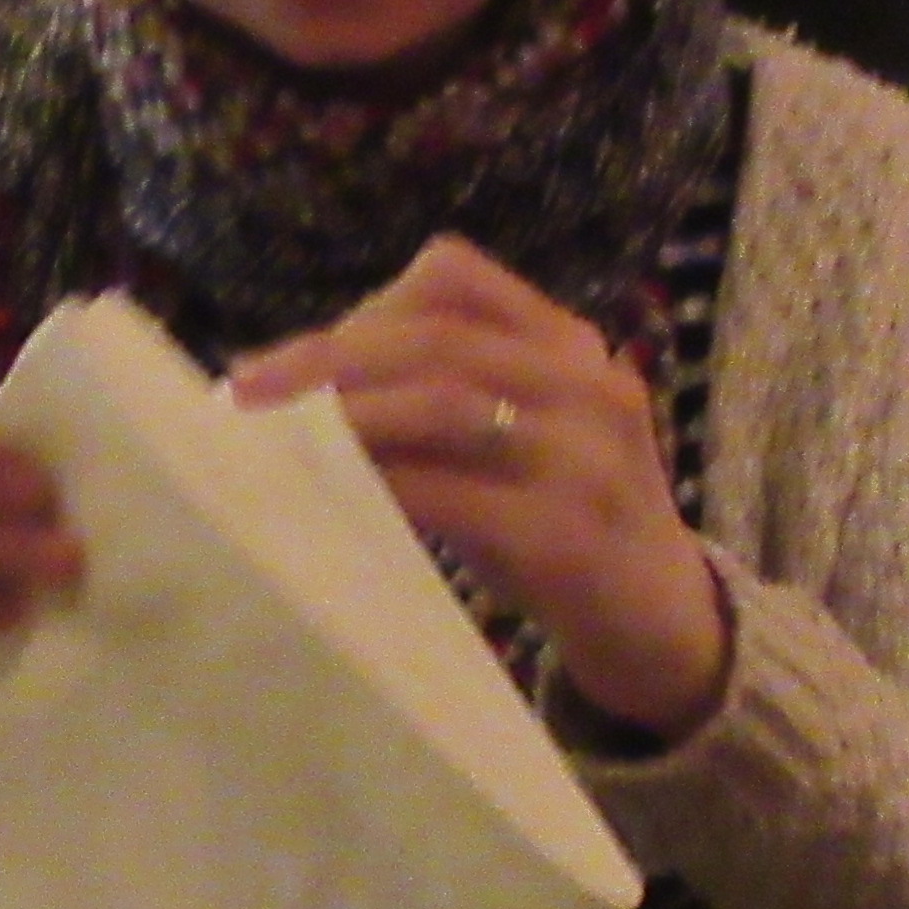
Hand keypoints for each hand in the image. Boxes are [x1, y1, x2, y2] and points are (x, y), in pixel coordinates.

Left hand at [233, 240, 729, 738]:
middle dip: (325, 363)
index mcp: (570, 344)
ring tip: (275, 444)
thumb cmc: (564, 528)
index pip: (453, 281)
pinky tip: (332, 501)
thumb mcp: (516, 442)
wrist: (666, 627)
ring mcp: (587, 457)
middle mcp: (589, 382)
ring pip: (442, 403)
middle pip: (435, 338)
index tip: (279, 358)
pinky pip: (452, 495)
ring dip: (344, 419)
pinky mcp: (569, 536)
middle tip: (242, 397)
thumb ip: (439, 400)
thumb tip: (291, 392)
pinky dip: (379, 490)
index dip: (356, 311)